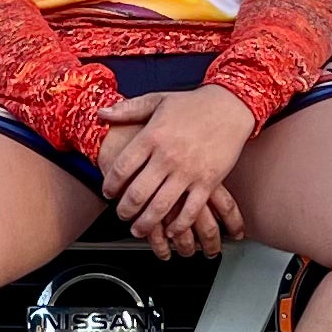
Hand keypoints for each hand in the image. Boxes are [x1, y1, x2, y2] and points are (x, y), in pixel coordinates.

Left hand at [97, 83, 252, 257]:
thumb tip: (101, 113)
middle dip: (125, 210)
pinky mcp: (208, 181)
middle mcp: (168, 156)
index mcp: (152, 136)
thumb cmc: (193, 104)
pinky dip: (179, 225)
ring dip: (146, 224)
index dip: (110, 185)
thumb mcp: (157, 100)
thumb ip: (128, 109)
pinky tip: (171, 231)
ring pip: (160, 207)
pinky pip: (190, 210)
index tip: (108, 192)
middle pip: (137, 193)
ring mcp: (188, 171)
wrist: (230, 106)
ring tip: (139, 229)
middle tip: (122, 215)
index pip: (122, 168)